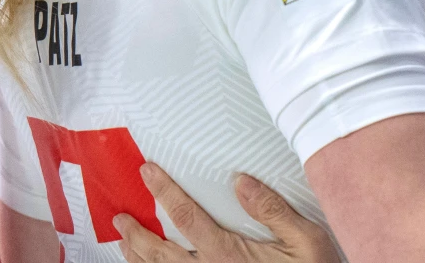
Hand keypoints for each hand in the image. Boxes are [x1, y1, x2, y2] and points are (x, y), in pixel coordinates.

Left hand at [113, 164, 339, 262]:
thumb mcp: (306, 240)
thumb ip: (273, 210)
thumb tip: (240, 181)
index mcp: (229, 254)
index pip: (187, 217)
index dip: (164, 191)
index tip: (147, 170)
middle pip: (160, 253)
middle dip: (137, 233)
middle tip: (119, 216)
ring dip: (138, 258)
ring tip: (123, 243)